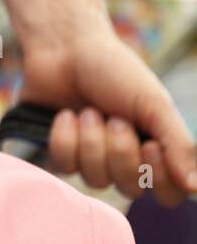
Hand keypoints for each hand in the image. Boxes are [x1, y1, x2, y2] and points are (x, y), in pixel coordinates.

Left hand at [20, 28, 196, 205]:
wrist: (64, 50)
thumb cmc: (114, 72)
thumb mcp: (154, 103)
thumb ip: (178, 144)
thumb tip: (195, 187)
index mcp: (156, 148)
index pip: (168, 194)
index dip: (160, 179)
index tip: (150, 146)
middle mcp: (125, 159)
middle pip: (131, 189)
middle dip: (120, 151)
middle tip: (113, 117)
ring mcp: (91, 159)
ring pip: (97, 180)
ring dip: (92, 141)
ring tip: (89, 110)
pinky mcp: (61, 154)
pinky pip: (65, 166)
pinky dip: (66, 138)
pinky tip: (66, 115)